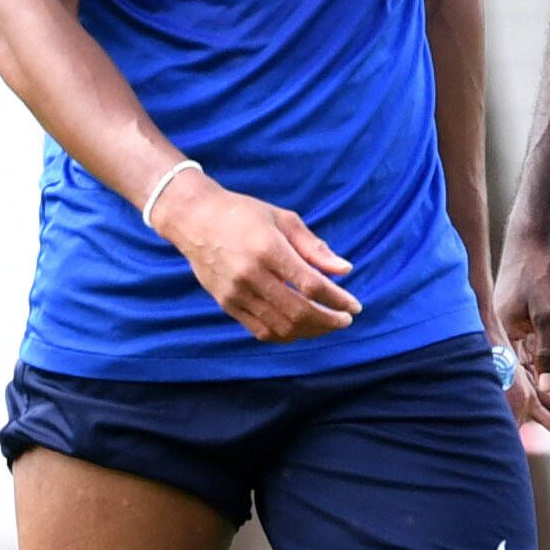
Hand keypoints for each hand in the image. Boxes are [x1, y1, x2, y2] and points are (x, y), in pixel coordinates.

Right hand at [154, 175, 359, 339]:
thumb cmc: (244, 214)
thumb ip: (314, 247)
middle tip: (345, 320)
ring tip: (326, 324)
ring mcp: (236, 293)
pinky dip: (286, 334)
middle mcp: (251, 274)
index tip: (354, 306)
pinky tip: (300, 328)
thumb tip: (345, 270)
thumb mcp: (283, 219)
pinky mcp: (226, 304)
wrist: (195, 220)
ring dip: (310, 331)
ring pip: (281, 327)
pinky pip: (261, 330)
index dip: (337, 300)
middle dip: (329, 320)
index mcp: (268, 249)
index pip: (311, 285)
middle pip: (298, 311)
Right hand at [492, 229, 549, 429]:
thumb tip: (548, 387)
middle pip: (527, 379)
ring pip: (533, 368)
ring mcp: (510, 332)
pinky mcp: (519, 326)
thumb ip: (548, 352)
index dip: (539, 403)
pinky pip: (534, 354)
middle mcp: (502, 338)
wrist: (533, 241)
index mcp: (501, 337)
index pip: (518, 380)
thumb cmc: (540, 274)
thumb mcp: (549, 315)